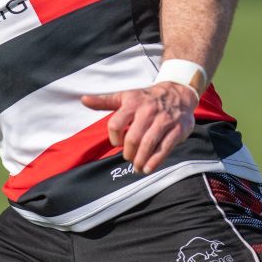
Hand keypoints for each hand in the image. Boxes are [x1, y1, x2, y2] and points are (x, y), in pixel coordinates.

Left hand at [81, 82, 197, 174]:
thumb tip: (83, 100)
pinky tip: (148, 168)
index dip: (114, 138)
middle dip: (128, 153)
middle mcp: (148, 110)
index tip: (117, 143)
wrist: (178, 93)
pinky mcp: (177, 129)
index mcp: (132, 102)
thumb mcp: (126, 96)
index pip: (115, 124)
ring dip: (140, 160)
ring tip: (137, 166)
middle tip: (128, 157)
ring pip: (148, 144)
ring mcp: (164, 120)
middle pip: (133, 138)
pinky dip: (155, 162)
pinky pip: (164, 148)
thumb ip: (105, 101)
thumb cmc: (147, 99)